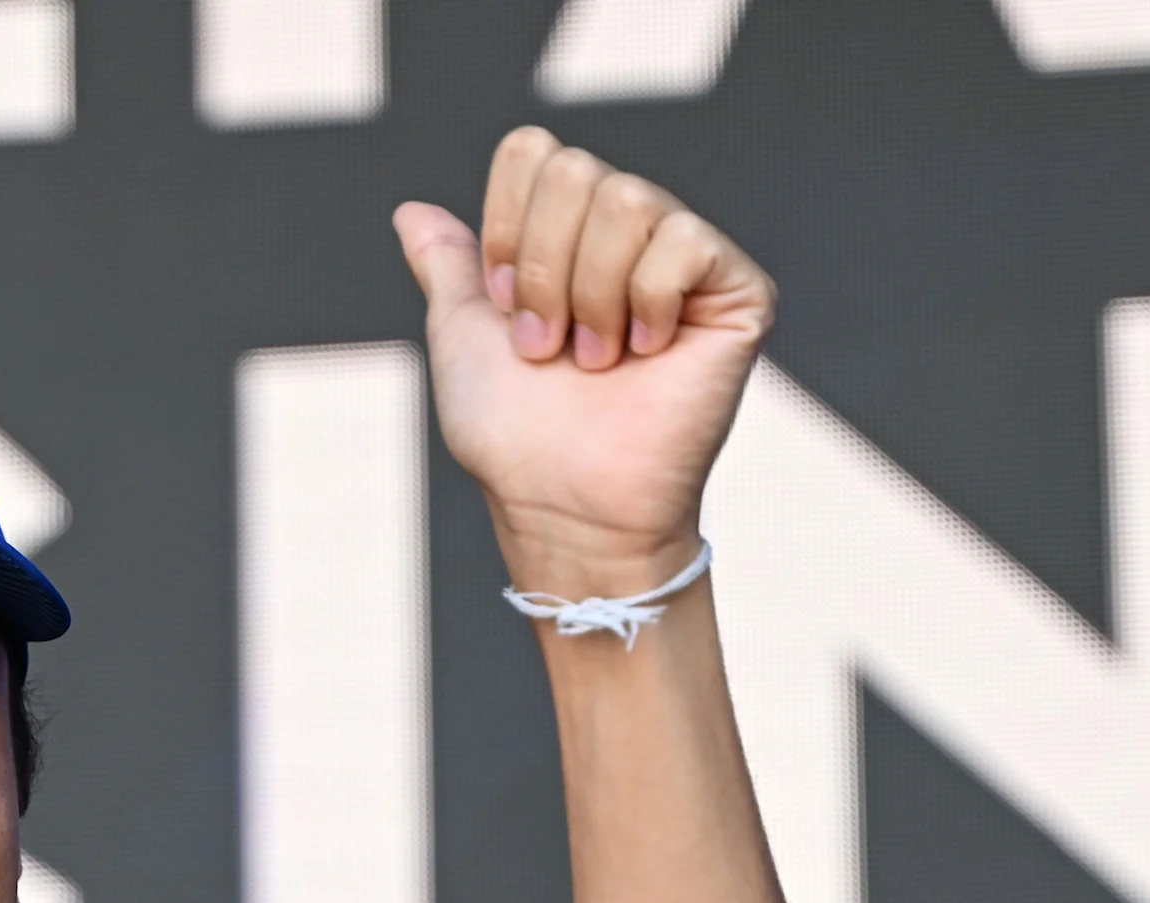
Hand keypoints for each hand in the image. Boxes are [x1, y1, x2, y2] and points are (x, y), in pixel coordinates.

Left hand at [395, 128, 775, 591]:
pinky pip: (685, 240)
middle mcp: (628, 233)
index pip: (534, 153)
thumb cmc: (515, 434)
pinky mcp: (738, 289)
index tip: (505, 310)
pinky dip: (648, 303)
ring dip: (589, 296)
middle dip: (542, 271)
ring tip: (595, 361)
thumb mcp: (461, 337)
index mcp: (566, 234)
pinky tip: (648, 354)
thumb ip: (448, 267)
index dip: (505, 230)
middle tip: (549, 347)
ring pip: (628, 200)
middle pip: (575, 170)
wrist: (564, 502)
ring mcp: (686, 257)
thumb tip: (411, 211)